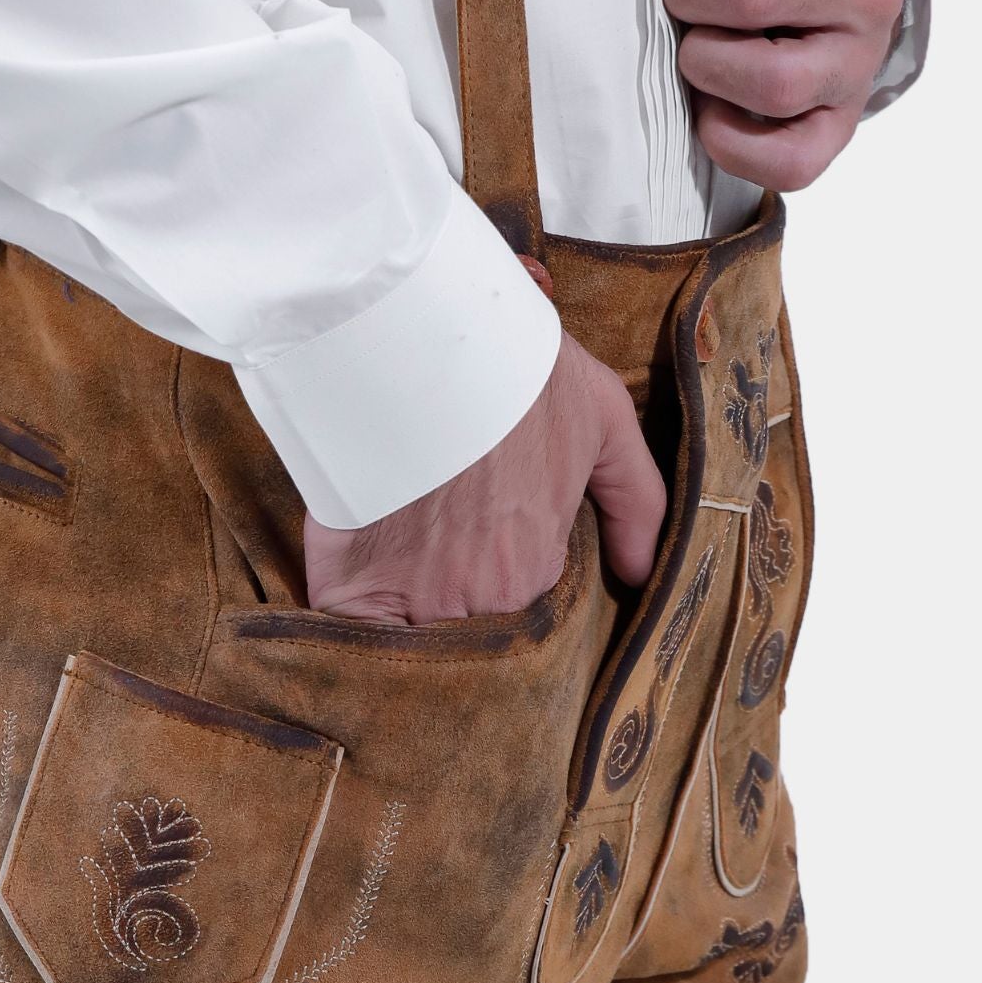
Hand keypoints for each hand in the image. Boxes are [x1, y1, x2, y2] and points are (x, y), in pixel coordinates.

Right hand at [302, 287, 662, 625]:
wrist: (424, 337)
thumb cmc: (516, 375)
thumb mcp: (604, 421)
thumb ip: (637, 501)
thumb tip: (640, 572)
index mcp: (527, 579)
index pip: (515, 623)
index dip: (501, 602)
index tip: (488, 570)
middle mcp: (467, 605)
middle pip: (457, 639)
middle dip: (452, 623)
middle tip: (439, 576)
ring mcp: (400, 599)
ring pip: (402, 645)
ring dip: (399, 631)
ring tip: (397, 585)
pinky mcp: (341, 584)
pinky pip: (343, 633)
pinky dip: (346, 630)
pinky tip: (353, 599)